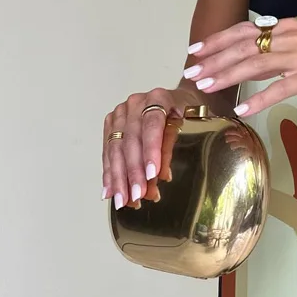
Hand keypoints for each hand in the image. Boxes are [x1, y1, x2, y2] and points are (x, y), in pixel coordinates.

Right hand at [101, 87, 192, 208]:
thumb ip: (171, 148)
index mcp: (158, 97)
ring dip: (119, 178)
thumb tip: (159, 177)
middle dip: (133, 171)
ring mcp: (121, 113)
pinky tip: (110, 191)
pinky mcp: (111, 124)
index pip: (152, 124)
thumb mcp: (188, 125)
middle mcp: (136, 102)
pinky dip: (109, 173)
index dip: (151, 150)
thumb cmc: (186, 112)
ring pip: (116, 148)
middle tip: (137, 195)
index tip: (152, 174)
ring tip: (123, 200)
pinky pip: (108, 151)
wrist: (178, 100)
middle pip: (131, 139)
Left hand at [184, 18, 296, 116]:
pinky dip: (258, 99)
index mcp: (287, 27)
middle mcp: (290, 37)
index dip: (217, 40)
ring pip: (254, 65)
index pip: (244, 30)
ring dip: (226, 76)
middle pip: (243, 47)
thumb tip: (253, 53)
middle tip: (190, 73)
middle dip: (213, 60)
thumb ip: (280, 45)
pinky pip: (278, 89)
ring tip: (205, 87)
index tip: (195, 51)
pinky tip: (242, 110)